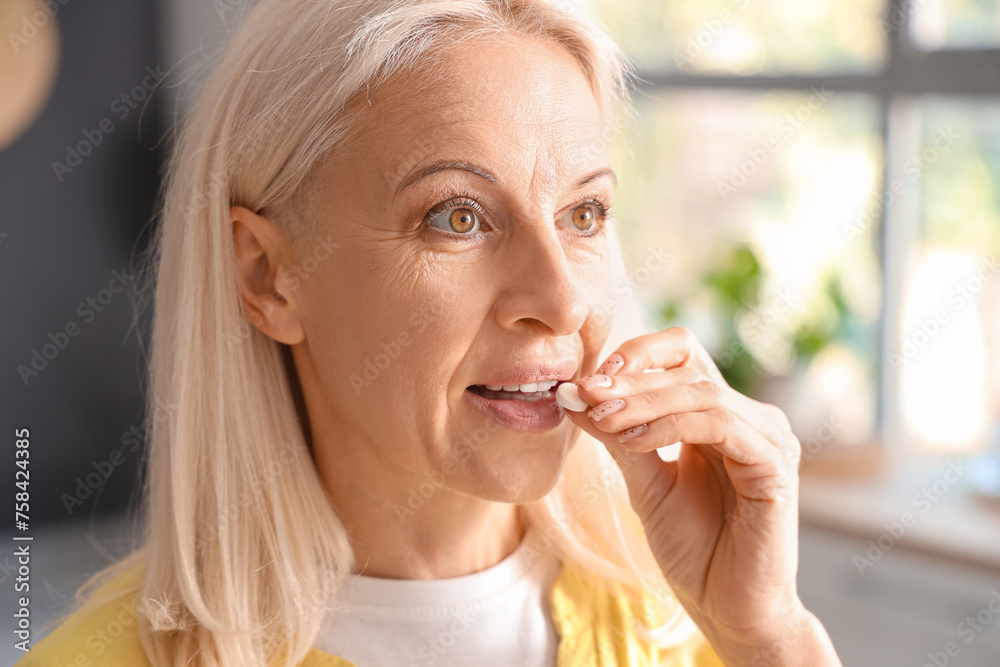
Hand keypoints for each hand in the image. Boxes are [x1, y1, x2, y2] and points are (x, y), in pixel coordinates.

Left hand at [560, 327, 840, 665]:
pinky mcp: (775, 465)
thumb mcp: (644, 481)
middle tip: (584, 392)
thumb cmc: (693, 548)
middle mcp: (749, 418)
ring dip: (643, 401)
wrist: (728, 608)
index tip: (586, 380)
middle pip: (688, 367)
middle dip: (629, 379)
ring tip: (601, 418)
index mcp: (719, 415)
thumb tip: (573, 393)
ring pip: (701, 392)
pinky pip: (720, 425)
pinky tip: (633, 442)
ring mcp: (768, 438)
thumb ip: (616, 436)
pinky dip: (670, 426)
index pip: (681, 354)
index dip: (636, 355)